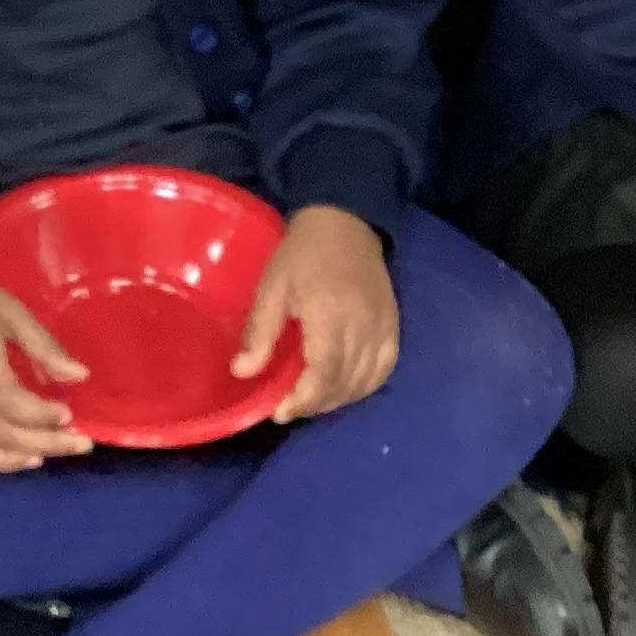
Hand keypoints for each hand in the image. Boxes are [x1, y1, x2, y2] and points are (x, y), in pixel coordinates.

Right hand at [0, 255, 89, 474]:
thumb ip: (44, 345)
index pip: (9, 402)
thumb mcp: (10, 310)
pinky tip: (9, 456)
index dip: (41, 415)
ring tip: (41, 457)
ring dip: (10, 461)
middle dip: (44, 444)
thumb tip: (80, 376)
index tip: (70, 414)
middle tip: (78, 444)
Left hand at [236, 206, 399, 421]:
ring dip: (337, 399)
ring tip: (310, 400)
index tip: (280, 412)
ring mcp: (383, 327)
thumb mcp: (272, 287)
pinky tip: (342, 389)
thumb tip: (242, 372)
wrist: (344, 223)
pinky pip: (384, 369)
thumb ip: (260, 332)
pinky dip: (363, 387)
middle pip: (343, 382)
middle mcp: (362, 325)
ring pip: (364, 381)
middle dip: (314, 403)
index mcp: (330, 314)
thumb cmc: (301, 253)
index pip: (323, 372)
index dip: (302, 399)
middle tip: (289, 407)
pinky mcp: (393, 326)